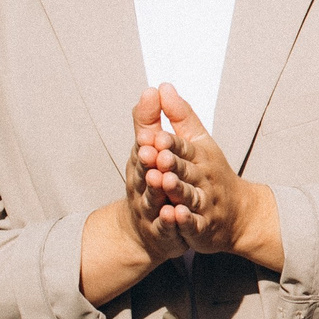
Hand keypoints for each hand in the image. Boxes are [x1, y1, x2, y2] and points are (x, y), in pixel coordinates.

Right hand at [77, 89, 185, 305]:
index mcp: (143, 163)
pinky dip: (171, 220)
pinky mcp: (163, 230)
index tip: (152, 132)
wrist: (148, 230)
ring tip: (166, 180)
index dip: (148, 141)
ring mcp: (151, 209)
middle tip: (156, 153)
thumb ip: (154, 121)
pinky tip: (176, 214)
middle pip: (146, 173)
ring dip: (160, 189)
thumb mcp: (154, 149)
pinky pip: (167, 226)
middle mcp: (143, 185)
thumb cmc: (153, 181)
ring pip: (155, 198)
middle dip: (150, 162)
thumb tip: (156, 88)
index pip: (145, 149)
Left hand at [140, 83, 284, 271]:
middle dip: (172, 163)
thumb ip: (178, 116)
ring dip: (177, 189)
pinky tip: (175, 215)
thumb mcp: (198, 141)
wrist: (239, 214)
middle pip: (186, 169)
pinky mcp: (202, 226)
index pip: (183, 146)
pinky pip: (194, 223)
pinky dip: (185, 220)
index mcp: (199, 155)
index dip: (170, 142)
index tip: (156, 135)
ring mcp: (204, 202)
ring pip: (189, 195)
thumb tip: (162, 87)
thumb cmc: (212, 173)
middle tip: (159, 156)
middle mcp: (203, 178)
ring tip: (165, 182)